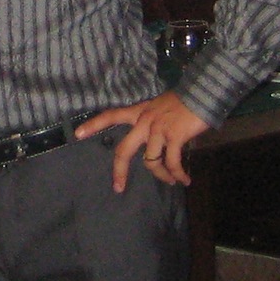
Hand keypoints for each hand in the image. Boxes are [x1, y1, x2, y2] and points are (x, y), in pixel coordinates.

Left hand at [77, 91, 207, 190]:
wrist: (202, 93)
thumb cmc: (183, 101)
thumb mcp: (160, 107)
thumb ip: (153, 121)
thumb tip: (157, 141)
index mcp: (139, 112)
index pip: (112, 115)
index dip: (94, 125)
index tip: (77, 134)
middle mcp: (145, 121)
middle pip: (124, 150)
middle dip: (119, 171)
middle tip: (118, 187)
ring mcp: (158, 129)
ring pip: (151, 161)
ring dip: (162, 175)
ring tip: (172, 181)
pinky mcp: (174, 136)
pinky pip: (172, 162)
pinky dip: (178, 174)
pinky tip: (184, 180)